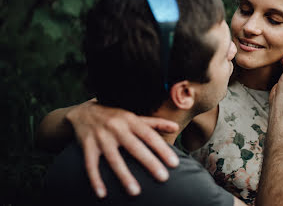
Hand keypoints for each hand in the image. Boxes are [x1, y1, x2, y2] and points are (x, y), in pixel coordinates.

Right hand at [65, 99, 179, 197]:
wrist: (83, 111)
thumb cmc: (115, 116)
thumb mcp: (134, 116)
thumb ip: (155, 123)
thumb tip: (176, 127)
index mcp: (131, 120)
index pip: (150, 136)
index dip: (162, 149)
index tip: (174, 163)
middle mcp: (116, 128)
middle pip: (135, 147)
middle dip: (149, 162)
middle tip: (163, 177)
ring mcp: (101, 137)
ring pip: (114, 158)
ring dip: (124, 175)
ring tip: (136, 192)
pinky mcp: (87, 146)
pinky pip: (90, 165)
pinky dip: (95, 180)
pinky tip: (102, 194)